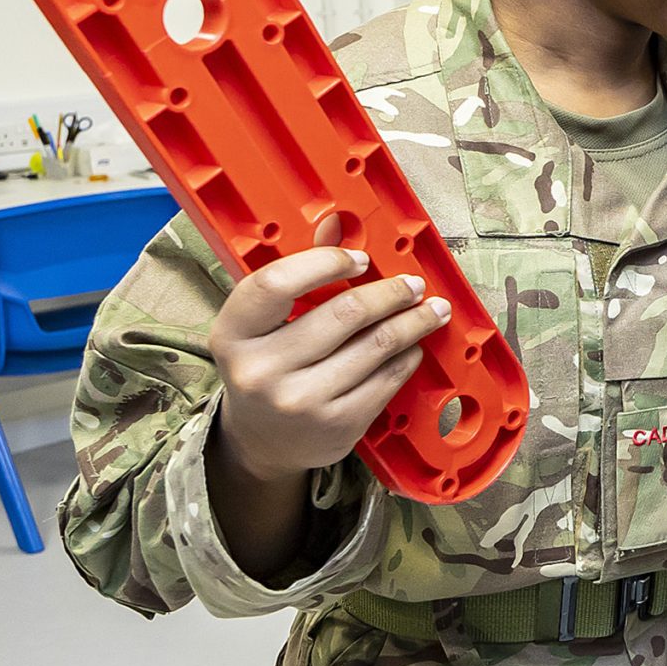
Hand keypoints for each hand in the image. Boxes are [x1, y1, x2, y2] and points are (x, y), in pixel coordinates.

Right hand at [208, 236, 451, 485]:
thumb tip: (337, 222)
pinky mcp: (337, 425)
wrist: (263, 442)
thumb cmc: (268, 366)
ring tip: (432, 309)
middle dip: (390, 293)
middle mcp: (262, 370)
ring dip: (414, 321)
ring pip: (376, 345)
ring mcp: (301, 401)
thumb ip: (300, 273)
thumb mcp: (265, 323)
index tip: (361, 259)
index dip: (325, 263)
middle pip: (344, 314)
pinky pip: (389, 378)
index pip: (276, 283)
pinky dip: (408, 355)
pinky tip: (413, 345)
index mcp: (234, 334)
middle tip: (413, 284)